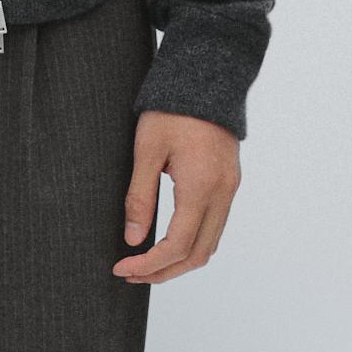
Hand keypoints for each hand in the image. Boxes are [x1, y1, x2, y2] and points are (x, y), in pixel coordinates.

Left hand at [114, 109, 240, 282]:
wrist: (206, 78)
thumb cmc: (172, 110)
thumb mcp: (146, 150)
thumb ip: (139, 198)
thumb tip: (133, 239)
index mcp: (200, 187)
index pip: (177, 246)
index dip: (149, 265)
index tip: (122, 267)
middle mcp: (222, 194)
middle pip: (197, 255)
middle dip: (163, 272)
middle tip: (130, 273)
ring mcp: (230, 189)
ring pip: (209, 244)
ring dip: (179, 260)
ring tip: (145, 262)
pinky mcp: (229, 183)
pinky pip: (214, 226)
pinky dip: (192, 243)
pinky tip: (167, 240)